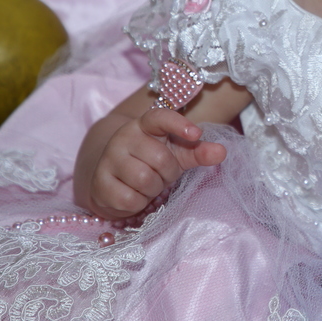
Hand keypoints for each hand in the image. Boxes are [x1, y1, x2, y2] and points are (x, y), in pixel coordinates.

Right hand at [86, 106, 226, 217]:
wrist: (111, 177)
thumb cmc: (150, 161)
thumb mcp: (177, 153)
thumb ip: (198, 151)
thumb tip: (222, 152)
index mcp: (143, 125)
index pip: (159, 117)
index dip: (178, 123)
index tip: (197, 133)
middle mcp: (122, 138)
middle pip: (160, 158)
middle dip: (168, 172)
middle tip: (162, 173)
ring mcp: (107, 160)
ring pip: (145, 180)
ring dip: (154, 188)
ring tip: (148, 183)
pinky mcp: (99, 184)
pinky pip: (131, 199)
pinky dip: (139, 203)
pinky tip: (134, 195)